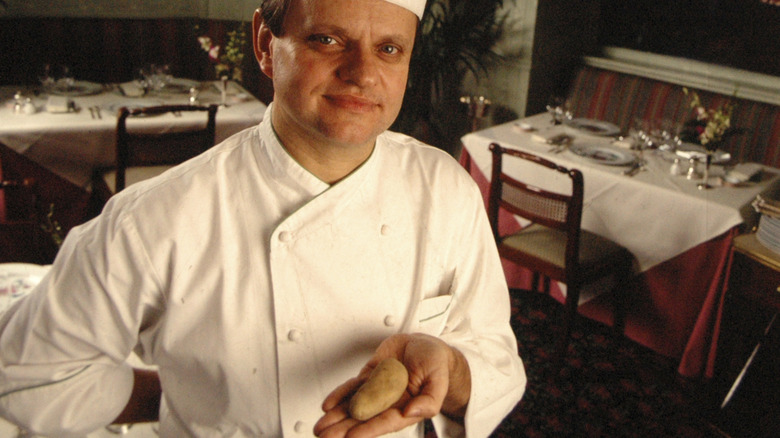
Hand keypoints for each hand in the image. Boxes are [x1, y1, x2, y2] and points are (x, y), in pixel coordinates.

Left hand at [313, 333, 470, 437]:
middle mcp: (389, 402)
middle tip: (325, 436)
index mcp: (407, 408)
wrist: (426, 346)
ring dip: (336, 416)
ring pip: (353, 405)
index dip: (367, 430)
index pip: (384, 422)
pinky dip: (338, 396)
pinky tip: (328, 405)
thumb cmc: (435, 364)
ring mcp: (377, 390)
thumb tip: (412, 412)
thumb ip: (430, 400)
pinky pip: (352, 387)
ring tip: (320, 427)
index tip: (351, 436)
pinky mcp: (369, 376)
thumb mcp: (438, 380)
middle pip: (363, 418)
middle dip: (343, 429)